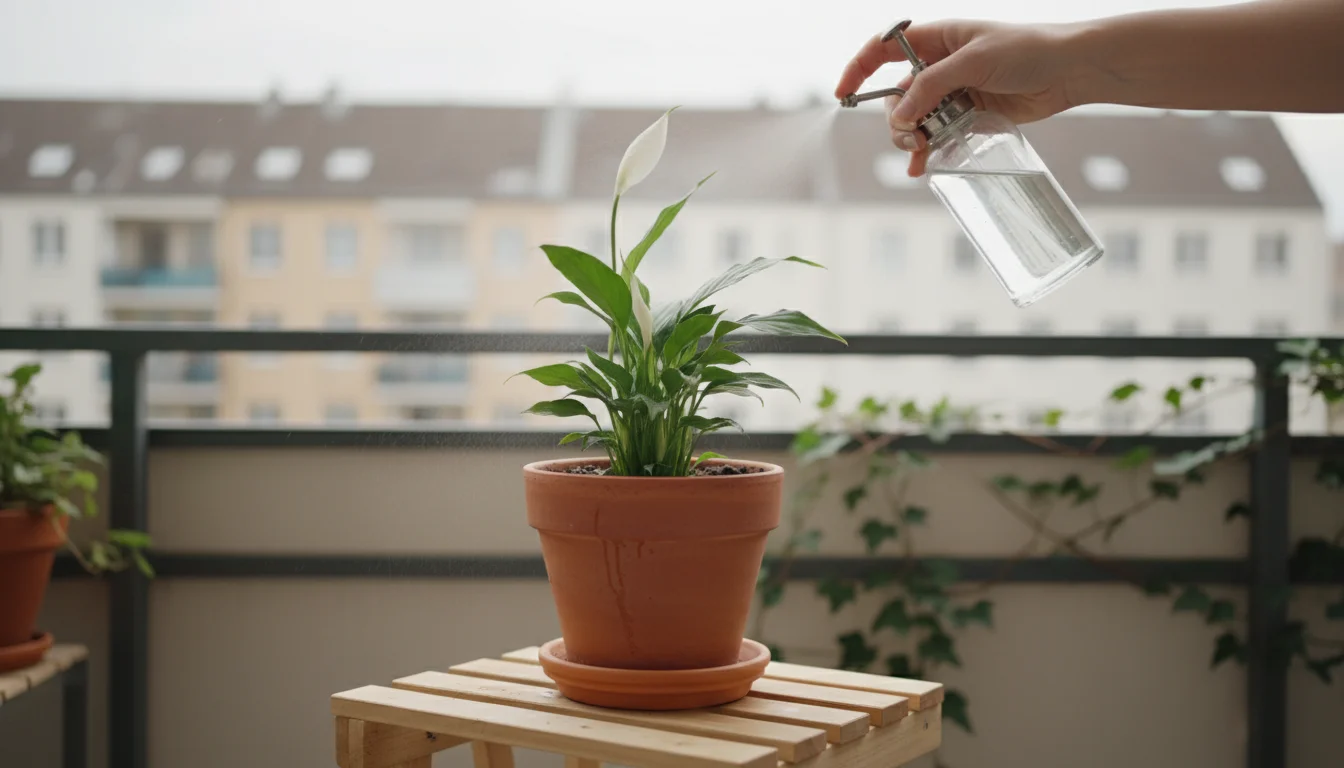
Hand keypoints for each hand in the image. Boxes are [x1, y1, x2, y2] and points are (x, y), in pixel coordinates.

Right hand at [835, 20, 1086, 175]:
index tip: (844, 95)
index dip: (859, 69)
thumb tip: (898, 117)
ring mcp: (954, 92)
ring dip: (911, 137)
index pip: (883, 49)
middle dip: (895, 118)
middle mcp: (940, 65)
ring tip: (920, 152)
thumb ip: (931, 88)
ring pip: (915, 119)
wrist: (1070, 70)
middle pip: (896, 94)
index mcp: (936, 39)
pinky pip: (937, 133)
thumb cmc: (1027, 50)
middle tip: (910, 136)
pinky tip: (923, 166)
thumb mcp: (972, 63)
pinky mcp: (969, 114)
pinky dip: (928, 150)